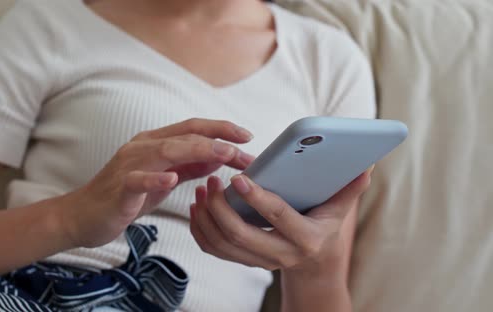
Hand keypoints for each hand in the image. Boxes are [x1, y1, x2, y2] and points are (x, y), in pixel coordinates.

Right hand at [59, 119, 255, 247]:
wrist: (83, 216)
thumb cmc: (125, 197)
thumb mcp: (163, 178)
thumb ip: (189, 166)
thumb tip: (220, 156)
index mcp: (154, 143)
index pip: (193, 128)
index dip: (221, 129)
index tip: (248, 136)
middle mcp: (142, 147)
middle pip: (185, 135)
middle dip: (219, 140)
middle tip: (246, 150)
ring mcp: (128, 165)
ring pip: (165, 150)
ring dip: (197, 151)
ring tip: (224, 155)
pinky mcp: (119, 188)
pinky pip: (137, 180)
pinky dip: (155, 178)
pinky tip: (171, 179)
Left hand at [190, 167, 372, 277]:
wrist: (315, 263)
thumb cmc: (325, 226)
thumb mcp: (340, 210)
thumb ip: (350, 188)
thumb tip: (366, 164)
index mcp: (306, 238)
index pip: (278, 217)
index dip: (258, 198)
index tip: (239, 177)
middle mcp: (281, 254)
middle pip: (241, 235)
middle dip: (220, 207)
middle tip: (212, 180)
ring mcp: (260, 261)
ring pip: (223, 244)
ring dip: (206, 217)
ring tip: (201, 189)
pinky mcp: (245, 261)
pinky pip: (214, 250)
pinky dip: (201, 230)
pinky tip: (198, 206)